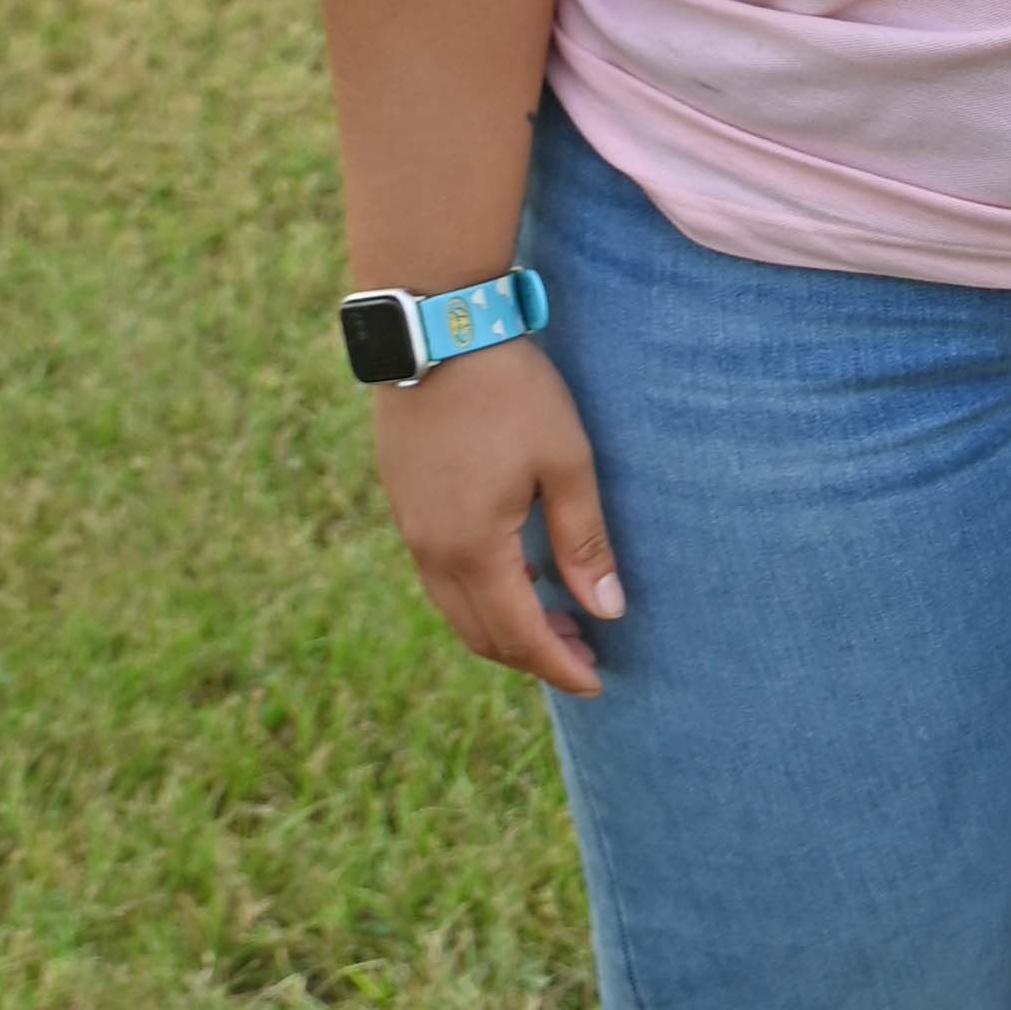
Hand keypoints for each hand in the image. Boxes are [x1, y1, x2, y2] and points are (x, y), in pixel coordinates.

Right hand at [369, 341, 625, 695]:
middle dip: (533, 655)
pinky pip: (439, 575)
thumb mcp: (565, 463)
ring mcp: (410, 527)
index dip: (560, 666)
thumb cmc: (511, 391)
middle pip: (481, 634)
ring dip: (503, 626)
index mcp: (472, 548)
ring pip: (455, 608)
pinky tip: (514, 575)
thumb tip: (607, 611)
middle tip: (583, 654)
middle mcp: (431, 550)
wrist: (437, 327)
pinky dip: (479, 594)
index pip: (520, 635)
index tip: (595, 682)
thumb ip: (584, 542)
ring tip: (555, 621)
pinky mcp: (403, 502)